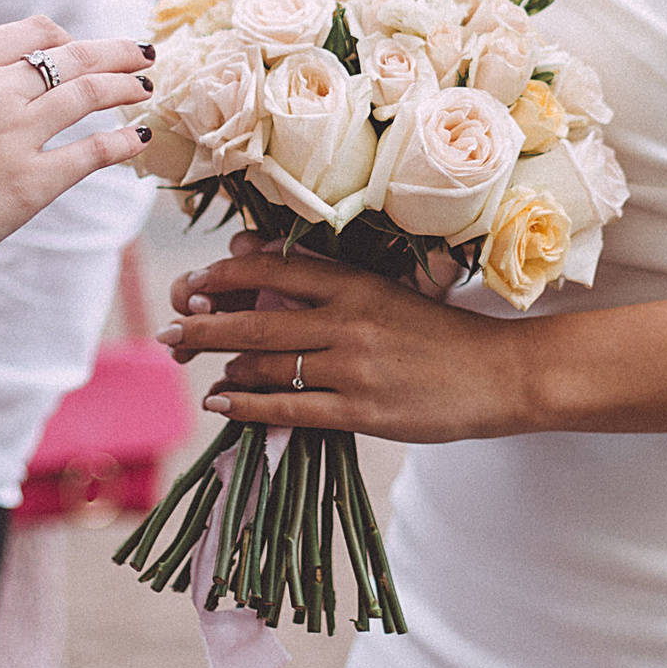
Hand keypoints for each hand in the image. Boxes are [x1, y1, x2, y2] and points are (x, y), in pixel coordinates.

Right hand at [0, 19, 154, 333]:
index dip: (64, 38)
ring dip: (125, 86)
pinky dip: (123, 141)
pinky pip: (93, 151)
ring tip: (146, 86)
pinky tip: (140, 138)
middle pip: (71, 56)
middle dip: (113, 51)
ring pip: (89, 94)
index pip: (32, 32)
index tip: (78, 46)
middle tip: (141, 52)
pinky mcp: (31, 184)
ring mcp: (15, 135)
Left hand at [161, 248, 537, 443]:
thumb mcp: (386, 291)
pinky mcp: (361, 412)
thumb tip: (253, 256)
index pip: (272, 271)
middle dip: (200, 327)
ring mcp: (353, 369)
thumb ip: (327, 277)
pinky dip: (246, 406)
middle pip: (255, 321)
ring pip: (265, 366)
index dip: (222, 278)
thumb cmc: (438, 332)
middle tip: (167, 334)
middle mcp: (349, 321)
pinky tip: (221, 404)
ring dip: (219, 367)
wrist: (499, 374)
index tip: (192, 286)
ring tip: (193, 369)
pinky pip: (288, 408)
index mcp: (356, 284)